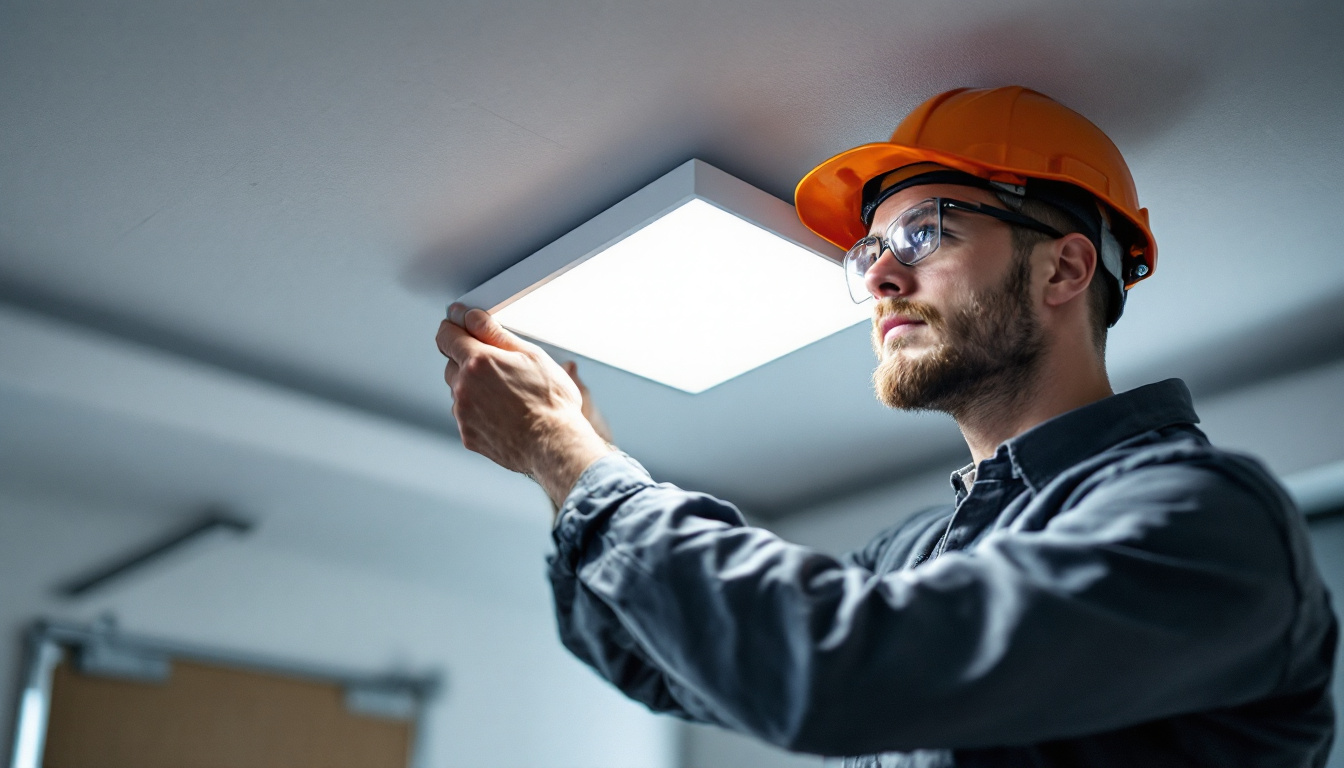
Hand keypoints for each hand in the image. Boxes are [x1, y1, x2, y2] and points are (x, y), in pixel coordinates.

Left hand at [436, 304, 612, 506]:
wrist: (554, 445)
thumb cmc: (551, 402)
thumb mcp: (531, 355)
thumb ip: (494, 333)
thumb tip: (470, 317)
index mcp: (478, 361)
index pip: (446, 336)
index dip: (452, 328)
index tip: (459, 327)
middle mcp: (463, 387)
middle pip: (452, 364)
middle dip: (469, 361)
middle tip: (499, 368)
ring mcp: (463, 414)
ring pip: (459, 392)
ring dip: (474, 388)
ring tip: (507, 396)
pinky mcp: (467, 435)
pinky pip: (466, 416)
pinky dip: (479, 412)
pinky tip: (504, 414)